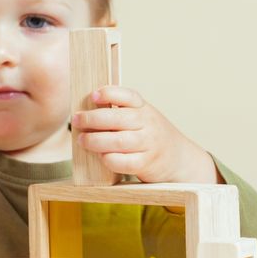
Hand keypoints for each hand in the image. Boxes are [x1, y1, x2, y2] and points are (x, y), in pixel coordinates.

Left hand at [72, 87, 217, 183]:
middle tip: (76, 120)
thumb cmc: (149, 135)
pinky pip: (124, 162)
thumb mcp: (140, 116)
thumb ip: (119, 111)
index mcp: (144, 108)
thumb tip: (83, 111)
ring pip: (119, 141)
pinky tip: (100, 156)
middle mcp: (148, 124)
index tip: (93, 95)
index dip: (109, 94)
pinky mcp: (147, 164)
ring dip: (96, 140)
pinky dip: (109, 159)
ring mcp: (149, 144)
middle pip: (118, 119)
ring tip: (81, 140)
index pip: (128, 96)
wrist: (180, 158)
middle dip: (92, 119)